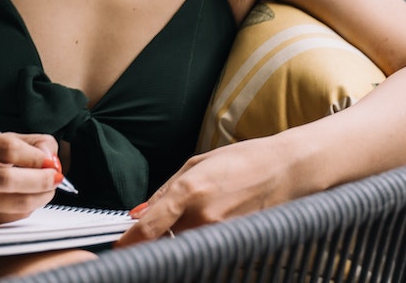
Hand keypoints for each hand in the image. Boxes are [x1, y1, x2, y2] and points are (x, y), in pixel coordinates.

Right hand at [0, 130, 62, 226]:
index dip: (36, 156)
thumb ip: (23, 142)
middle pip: (10, 180)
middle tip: (56, 176)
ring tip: (48, 187)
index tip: (51, 160)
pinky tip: (31, 198)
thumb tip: (51, 154)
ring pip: (13, 203)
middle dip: (42, 180)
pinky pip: (9, 217)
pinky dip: (27, 208)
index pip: (7, 149)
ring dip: (40, 196)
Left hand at [115, 137, 297, 246]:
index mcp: (190, 191)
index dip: (127, 242)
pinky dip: (197, 237)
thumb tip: (139, 213)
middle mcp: (203, 217)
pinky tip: (210, 218)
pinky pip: (202, 245)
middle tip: (155, 225)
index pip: (147, 229)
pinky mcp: (232, 242)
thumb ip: (165, 191)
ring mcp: (219, 234)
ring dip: (176, 236)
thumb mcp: (198, 164)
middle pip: (161, 241)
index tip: (119, 244)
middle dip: (154, 235)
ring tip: (194, 213)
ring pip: (181, 244)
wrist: (286, 170)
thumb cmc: (245, 160)